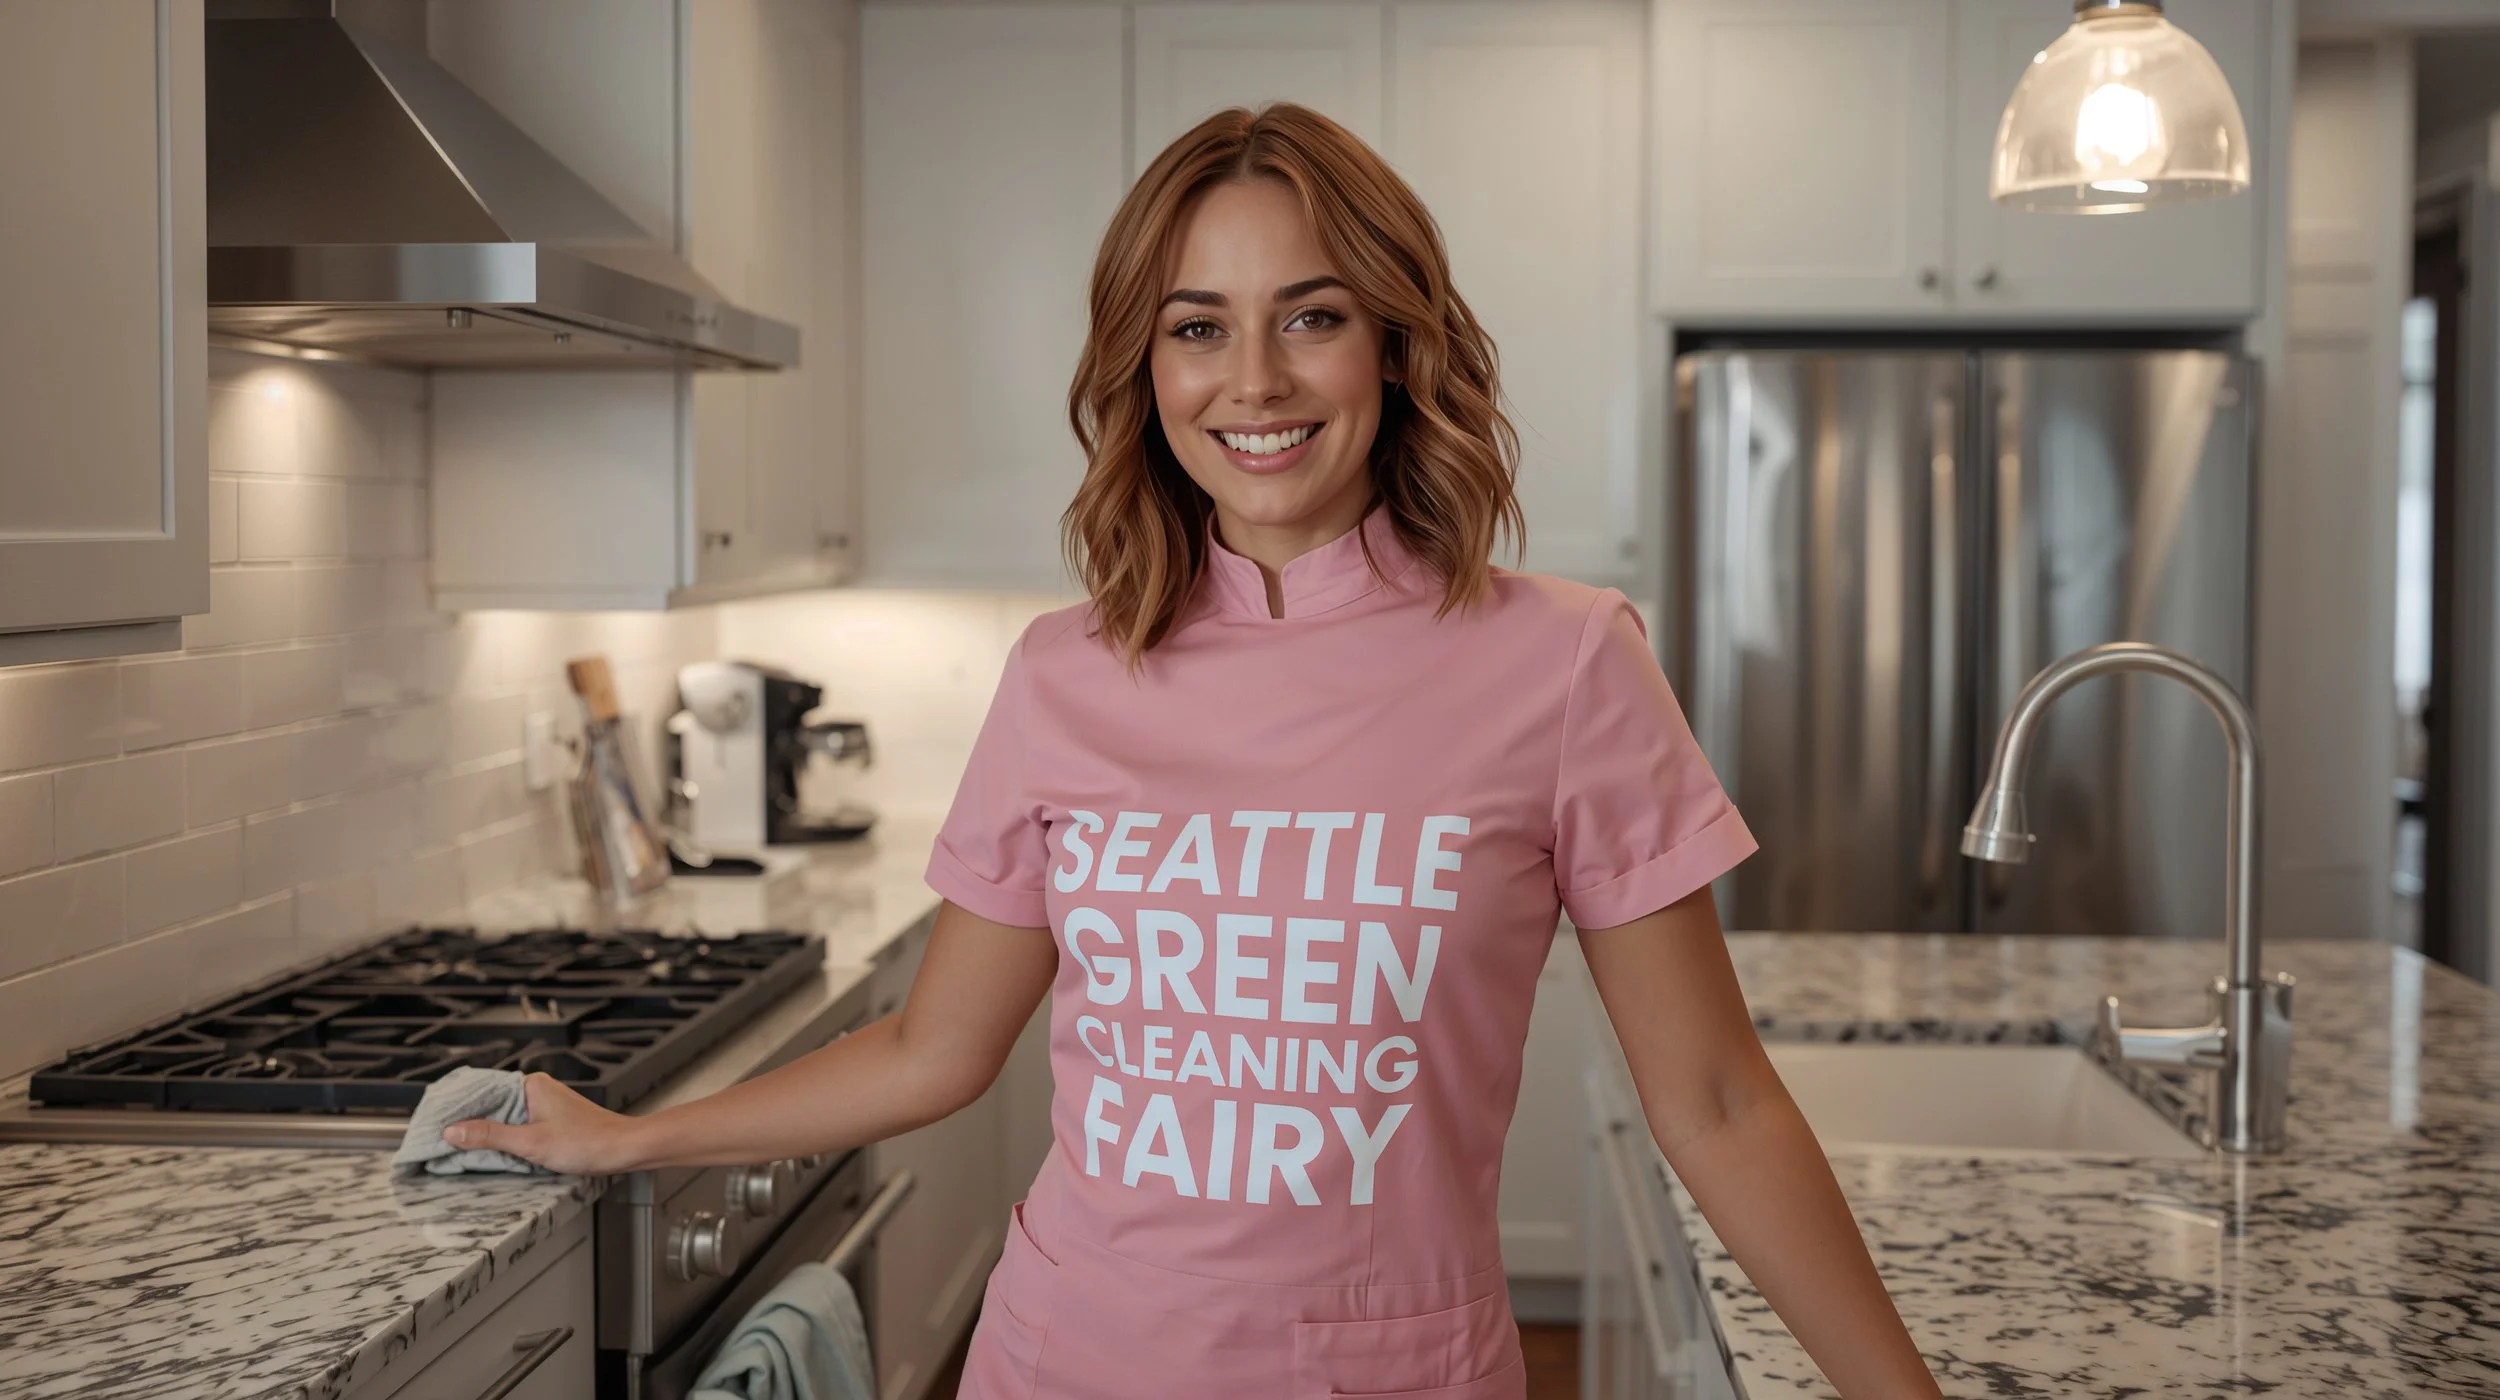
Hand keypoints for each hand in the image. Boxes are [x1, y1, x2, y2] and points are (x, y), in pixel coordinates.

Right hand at [441, 1071, 644, 1175]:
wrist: (624, 1149)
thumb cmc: (586, 1143)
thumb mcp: (530, 1142)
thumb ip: (489, 1135)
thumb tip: (451, 1130)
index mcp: (529, 1085)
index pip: (480, 1090)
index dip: (455, 1107)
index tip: (430, 1121)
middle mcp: (535, 1090)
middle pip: (489, 1103)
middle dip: (464, 1121)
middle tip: (434, 1138)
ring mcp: (543, 1105)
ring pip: (501, 1116)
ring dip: (481, 1131)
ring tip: (451, 1146)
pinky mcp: (549, 1120)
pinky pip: (516, 1125)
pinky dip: (499, 1137)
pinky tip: (486, 1150)